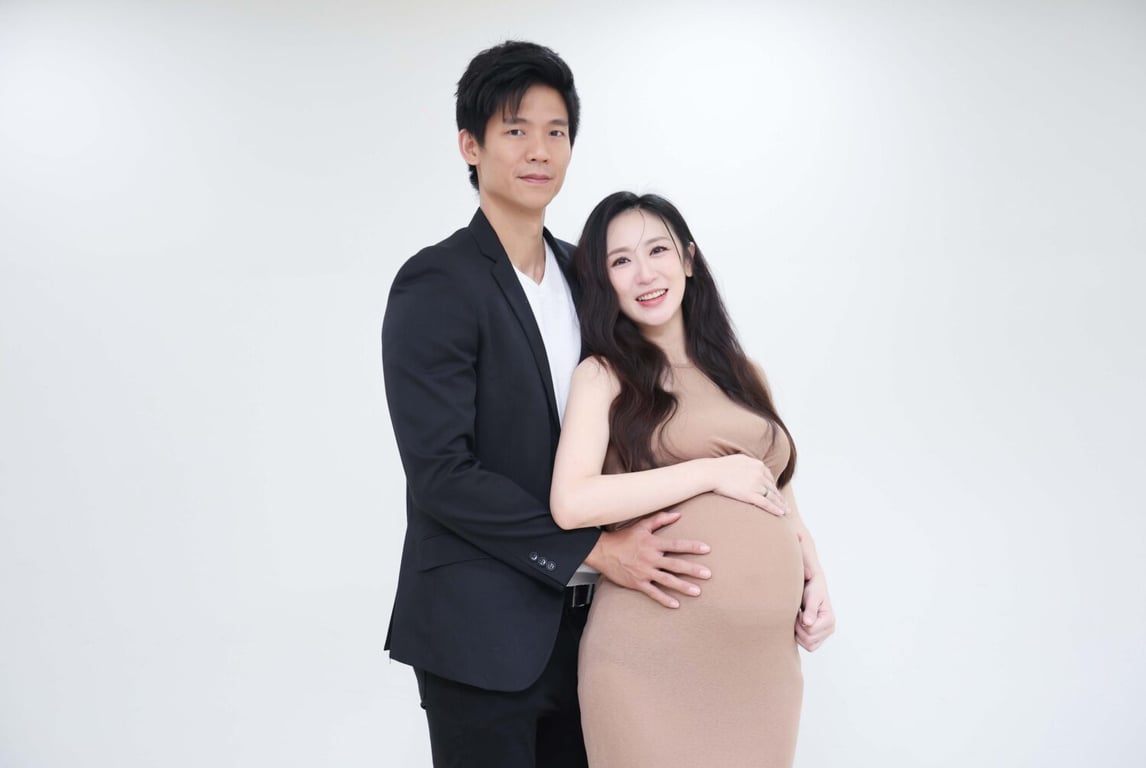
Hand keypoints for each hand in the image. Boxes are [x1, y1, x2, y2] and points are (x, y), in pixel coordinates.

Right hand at [587, 511, 711, 608]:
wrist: (602, 551)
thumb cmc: (623, 537)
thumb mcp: (641, 525)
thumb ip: (660, 519)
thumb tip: (678, 515)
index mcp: (653, 543)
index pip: (676, 544)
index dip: (692, 546)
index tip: (706, 549)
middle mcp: (650, 558)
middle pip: (675, 564)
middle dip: (692, 569)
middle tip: (708, 574)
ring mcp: (644, 572)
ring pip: (667, 580)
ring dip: (683, 586)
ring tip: (697, 591)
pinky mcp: (637, 583)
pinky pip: (653, 592)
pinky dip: (664, 599)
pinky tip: (675, 604)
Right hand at [709, 454, 788, 516]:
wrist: (711, 473)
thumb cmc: (720, 467)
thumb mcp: (739, 459)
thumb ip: (748, 463)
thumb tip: (751, 466)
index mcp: (758, 465)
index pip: (769, 478)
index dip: (773, 487)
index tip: (777, 493)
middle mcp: (760, 474)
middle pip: (772, 488)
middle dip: (780, 497)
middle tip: (785, 504)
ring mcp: (756, 485)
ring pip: (772, 496)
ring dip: (781, 505)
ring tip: (786, 511)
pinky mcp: (751, 495)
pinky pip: (766, 503)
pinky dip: (775, 509)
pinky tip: (781, 514)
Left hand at [795, 573, 834, 650]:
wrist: (813, 586)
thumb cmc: (813, 590)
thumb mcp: (812, 596)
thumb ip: (810, 610)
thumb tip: (808, 623)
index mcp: (829, 620)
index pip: (810, 631)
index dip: (800, 622)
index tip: (799, 611)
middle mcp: (829, 630)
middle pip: (808, 640)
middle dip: (798, 628)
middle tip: (798, 615)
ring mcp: (824, 635)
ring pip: (808, 645)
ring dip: (799, 633)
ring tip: (799, 620)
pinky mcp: (818, 637)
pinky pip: (808, 646)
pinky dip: (800, 637)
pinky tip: (799, 625)